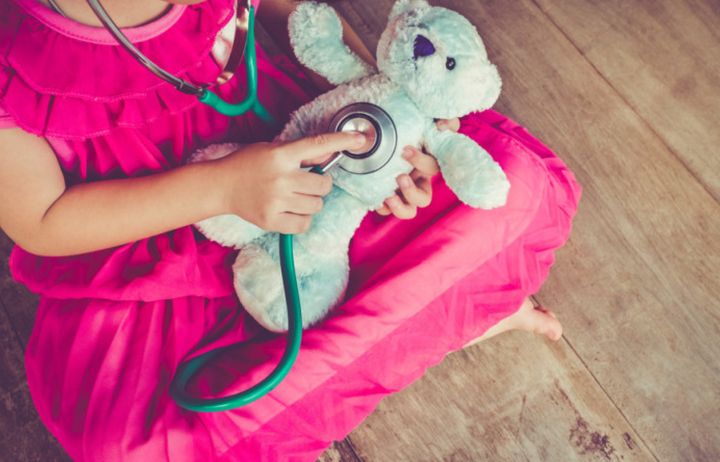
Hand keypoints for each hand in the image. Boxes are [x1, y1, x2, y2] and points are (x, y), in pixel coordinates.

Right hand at [217, 132, 365, 233]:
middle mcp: (281, 178)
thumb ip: (301, 153)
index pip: (318, 145)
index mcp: (281, 155)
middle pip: (323, 185)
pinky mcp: (272, 221)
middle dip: (320, 185)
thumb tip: (329, 154)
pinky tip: (290, 210)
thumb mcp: (273, 149)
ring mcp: (276, 201)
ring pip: (316, 206)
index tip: (360, 139)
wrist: (221, 186)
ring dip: (310, 202)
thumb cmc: (248, 164)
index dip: (342, 140)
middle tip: (306, 183)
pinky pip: (304, 224)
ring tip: (293, 197)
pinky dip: (302, 219)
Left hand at [375, 118, 459, 217]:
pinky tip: (376, 199)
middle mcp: (418, 182)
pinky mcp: (386, 195)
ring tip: (388, 197)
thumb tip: (443, 126)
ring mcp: (402, 192)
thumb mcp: (426, 119)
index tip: (405, 150)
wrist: (379, 133)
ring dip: (400, 207)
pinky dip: (382, 207)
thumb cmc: (409, 127)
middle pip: (424, 199)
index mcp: (428, 165)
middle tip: (399, 177)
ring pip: (409, 211)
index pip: (433, 169)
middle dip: (411, 191)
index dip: (422, 162)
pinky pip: (386, 210)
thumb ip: (443, 120)